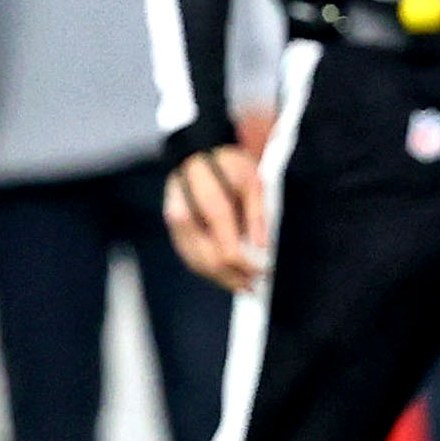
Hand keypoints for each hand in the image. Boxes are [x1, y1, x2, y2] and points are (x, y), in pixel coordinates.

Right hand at [165, 143, 268, 292]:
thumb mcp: (253, 181)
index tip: (264, 271)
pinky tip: (228, 276)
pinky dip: (209, 271)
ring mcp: (175, 225)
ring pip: (197, 263)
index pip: (225, 246)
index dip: (245, 265)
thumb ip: (257, 214)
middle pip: (208, 260)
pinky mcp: (175, 231)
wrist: (198, 154)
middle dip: (233, 277)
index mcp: (205, 200)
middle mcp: (183, 216)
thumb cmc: (230, 166)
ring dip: (221, 279)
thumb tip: (262, 248)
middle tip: (255, 285)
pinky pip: (191, 258)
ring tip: (245, 286)